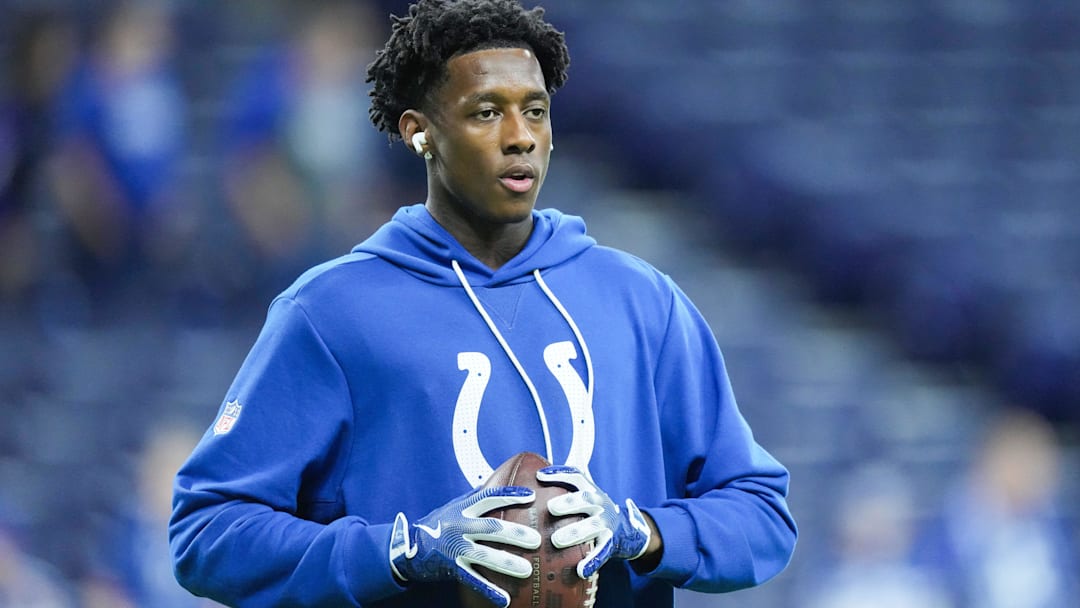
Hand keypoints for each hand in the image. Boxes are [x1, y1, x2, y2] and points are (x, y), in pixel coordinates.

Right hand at [389, 486, 541, 607]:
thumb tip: (494, 481)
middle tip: (536, 539)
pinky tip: (504, 599)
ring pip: (484, 555)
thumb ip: (473, 497)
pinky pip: (472, 580)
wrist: (406, 546)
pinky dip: (489, 590)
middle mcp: (459, 526)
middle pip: (491, 528)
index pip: (488, 498)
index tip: (530, 496)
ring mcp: (455, 548)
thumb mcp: (453, 506)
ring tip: (527, 569)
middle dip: (514, 534)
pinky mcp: (451, 568)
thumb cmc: (436, 524)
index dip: (509, 495)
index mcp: (462, 509)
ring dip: (506, 562)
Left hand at [537, 466, 651, 578]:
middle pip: (587, 499)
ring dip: (576, 532)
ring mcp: (606, 524)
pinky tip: (580, 570)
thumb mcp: (582, 495)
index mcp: (590, 489)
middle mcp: (600, 504)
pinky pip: (602, 553)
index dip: (559, 474)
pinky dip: (592, 562)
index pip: (576, 476)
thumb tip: (531, 476)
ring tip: (556, 540)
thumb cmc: (591, 511)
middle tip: (551, 509)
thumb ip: (561, 486)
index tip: (539, 476)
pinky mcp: (610, 544)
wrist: (624, 531)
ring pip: (593, 527)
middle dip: (569, 503)